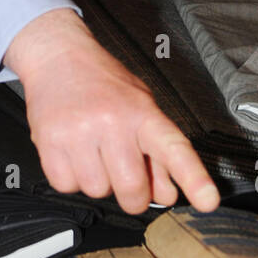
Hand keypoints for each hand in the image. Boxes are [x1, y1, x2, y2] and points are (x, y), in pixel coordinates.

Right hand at [4, 9, 219, 215]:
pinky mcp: (48, 141)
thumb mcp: (140, 107)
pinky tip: (72, 153)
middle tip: (127, 180)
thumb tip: (166, 194)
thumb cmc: (103, 83)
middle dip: (132, 196)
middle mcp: (112, 121)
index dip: (193, 178)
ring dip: (98, 181)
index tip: (208, 201)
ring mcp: (78, 131)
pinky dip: (70, 178)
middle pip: (131, 188)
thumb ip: (158, 153)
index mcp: (142, 113)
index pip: (174, 149)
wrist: (57, 55)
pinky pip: (67, 185)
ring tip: (92, 152)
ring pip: (97, 190)